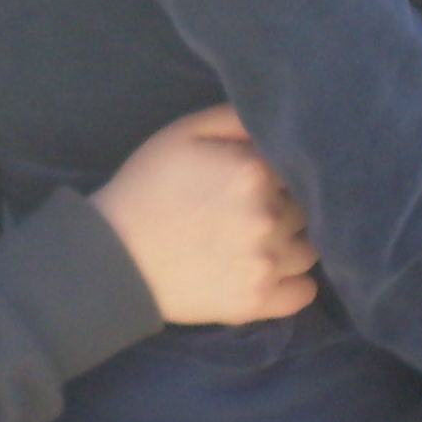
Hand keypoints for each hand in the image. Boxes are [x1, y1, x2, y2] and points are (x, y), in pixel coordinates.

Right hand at [89, 104, 318, 325]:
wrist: (112, 257)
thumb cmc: (147, 187)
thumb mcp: (183, 132)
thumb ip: (235, 118)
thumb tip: (276, 123)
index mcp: (254, 171)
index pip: (296, 167)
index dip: (276, 173)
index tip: (255, 181)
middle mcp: (269, 217)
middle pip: (305, 208)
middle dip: (285, 207)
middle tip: (250, 212)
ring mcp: (265, 264)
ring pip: (309, 250)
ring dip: (292, 243)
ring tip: (260, 242)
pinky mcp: (256, 302)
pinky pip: (304, 293)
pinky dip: (295, 283)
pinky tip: (272, 272)